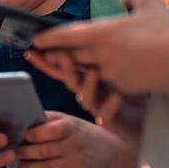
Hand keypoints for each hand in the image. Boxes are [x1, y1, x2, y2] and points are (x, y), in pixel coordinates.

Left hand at [17, 111, 125, 167]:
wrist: (109, 149)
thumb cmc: (79, 131)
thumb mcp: (68, 119)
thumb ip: (47, 119)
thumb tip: (21, 122)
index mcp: (72, 127)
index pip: (51, 131)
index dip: (34, 134)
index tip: (23, 136)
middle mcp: (76, 144)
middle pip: (45, 151)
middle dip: (25, 153)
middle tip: (14, 153)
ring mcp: (79, 162)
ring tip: (21, 164)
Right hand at [26, 49, 145, 138]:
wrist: (138, 127)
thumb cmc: (127, 96)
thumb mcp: (109, 72)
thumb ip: (93, 60)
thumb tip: (79, 40)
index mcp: (83, 79)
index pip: (59, 68)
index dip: (44, 61)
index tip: (30, 51)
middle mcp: (85, 92)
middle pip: (70, 80)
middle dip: (64, 68)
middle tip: (64, 55)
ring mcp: (96, 106)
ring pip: (85, 96)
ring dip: (88, 84)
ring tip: (93, 72)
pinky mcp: (109, 120)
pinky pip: (107, 113)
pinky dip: (111, 103)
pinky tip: (117, 95)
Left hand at [31, 0, 168, 93]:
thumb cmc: (168, 31)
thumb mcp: (151, 4)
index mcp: (102, 34)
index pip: (66, 36)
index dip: (48, 38)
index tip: (34, 39)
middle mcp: (101, 55)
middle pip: (70, 57)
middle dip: (57, 55)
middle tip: (42, 53)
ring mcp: (110, 73)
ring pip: (86, 71)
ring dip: (76, 68)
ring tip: (66, 62)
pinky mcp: (121, 87)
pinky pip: (104, 82)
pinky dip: (98, 78)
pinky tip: (96, 76)